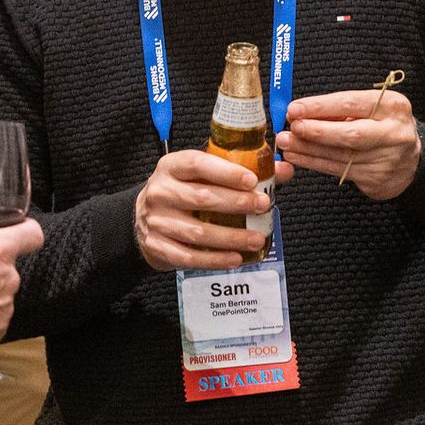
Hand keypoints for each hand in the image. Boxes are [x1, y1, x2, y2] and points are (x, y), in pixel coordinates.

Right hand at [134, 150, 286, 272]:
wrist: (142, 216)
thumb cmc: (180, 190)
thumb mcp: (201, 173)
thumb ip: (240, 170)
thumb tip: (282, 170)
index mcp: (171, 167)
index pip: (197, 164)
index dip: (226, 172)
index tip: (252, 180)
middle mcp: (161, 192)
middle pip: (201, 198)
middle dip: (237, 204)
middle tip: (263, 206)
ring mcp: (157, 221)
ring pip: (198, 232)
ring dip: (232, 237)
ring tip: (256, 238)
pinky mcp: (158, 246)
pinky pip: (189, 257)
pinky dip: (215, 260)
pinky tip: (235, 258)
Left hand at [278, 89, 421, 200]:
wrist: (412, 161)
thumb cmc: (384, 127)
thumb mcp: (373, 109)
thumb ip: (342, 110)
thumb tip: (302, 112)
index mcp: (393, 106)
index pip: (351, 104)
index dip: (320, 107)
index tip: (295, 108)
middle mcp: (393, 133)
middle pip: (350, 134)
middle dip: (316, 131)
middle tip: (292, 128)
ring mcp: (386, 159)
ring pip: (340, 155)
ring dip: (309, 149)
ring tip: (287, 143)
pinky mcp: (376, 179)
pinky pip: (338, 170)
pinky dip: (315, 163)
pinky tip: (299, 157)